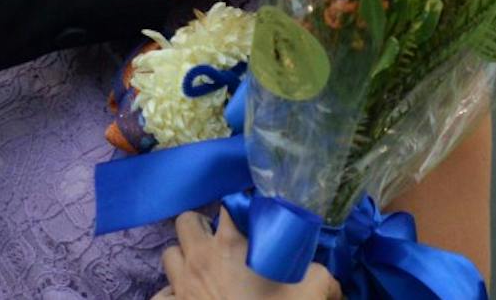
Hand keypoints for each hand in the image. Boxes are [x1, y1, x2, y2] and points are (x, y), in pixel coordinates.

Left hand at [150, 211, 340, 299]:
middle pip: (186, 221)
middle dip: (201, 228)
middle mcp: (199, 257)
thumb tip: (334, 282)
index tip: (246, 221)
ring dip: (184, 258)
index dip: (236, 211)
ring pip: (170, 253)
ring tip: (202, 270)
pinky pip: (161, 294)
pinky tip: (186, 299)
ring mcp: (181, 283)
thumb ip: (321, 275)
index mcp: (229, 244)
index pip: (225, 206)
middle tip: (219, 243)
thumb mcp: (313, 289)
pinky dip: (171, 295)